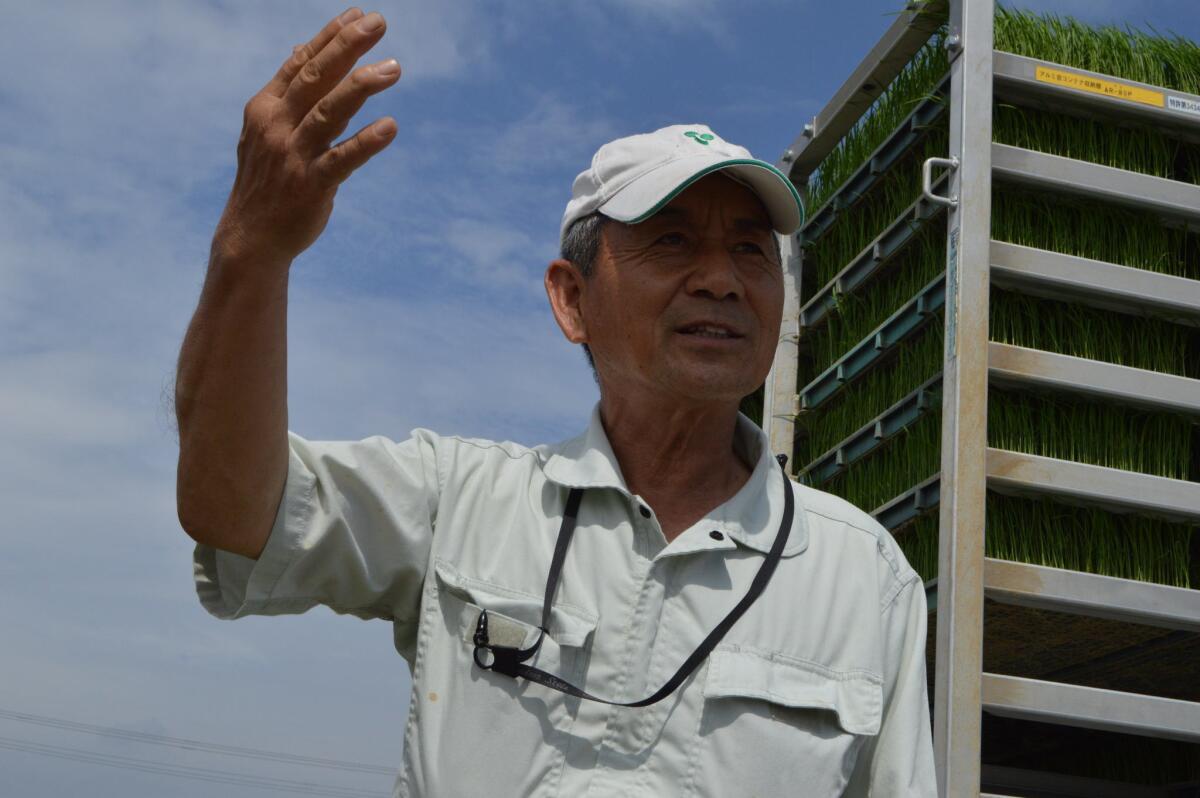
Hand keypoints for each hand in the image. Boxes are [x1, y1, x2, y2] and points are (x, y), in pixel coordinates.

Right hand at [212, 8, 399, 265]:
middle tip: (378, 22)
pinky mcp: (311, 185)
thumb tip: (300, 50)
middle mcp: (277, 126)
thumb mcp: (267, 130)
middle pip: (316, 77)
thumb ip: (288, 92)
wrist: (251, 237)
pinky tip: (390, 126)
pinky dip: (366, 142)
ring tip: (394, 68)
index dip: (330, 36)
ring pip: (329, 112)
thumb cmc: (268, 180)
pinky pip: (342, 160)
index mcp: (266, 108)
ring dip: (362, 86)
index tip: (358, 13)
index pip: (301, 63)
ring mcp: (293, 155)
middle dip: (347, 46)